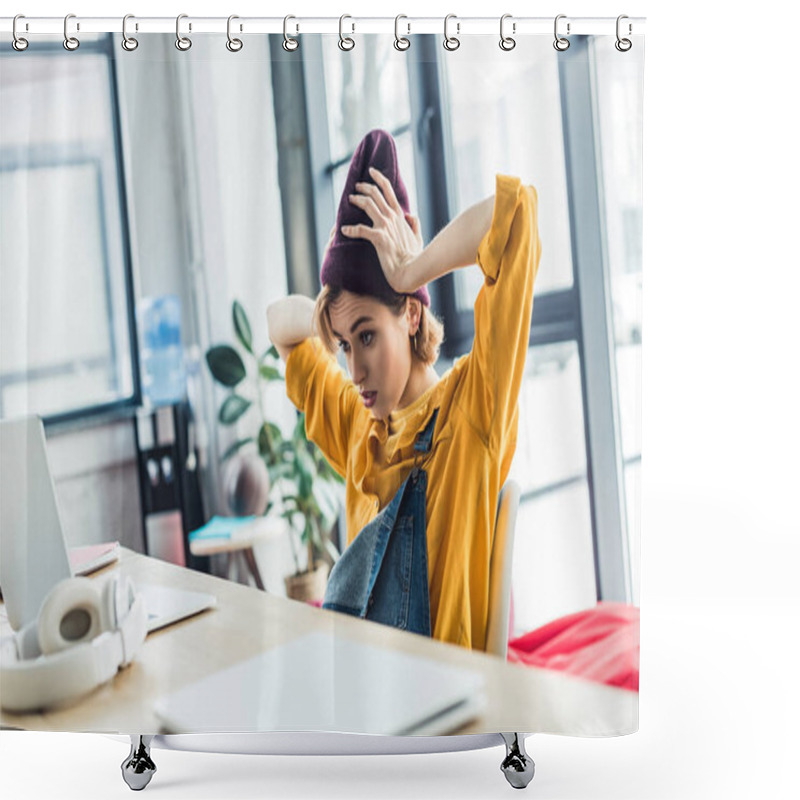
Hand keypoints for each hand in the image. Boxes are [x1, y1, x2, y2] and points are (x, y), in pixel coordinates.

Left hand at [340, 166, 422, 294]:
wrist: (411, 269)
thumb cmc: (414, 257)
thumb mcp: (418, 237)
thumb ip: (414, 224)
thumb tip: (410, 215)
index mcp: (400, 215)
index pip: (388, 190)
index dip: (378, 178)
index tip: (371, 171)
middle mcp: (392, 217)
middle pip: (375, 193)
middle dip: (363, 187)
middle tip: (356, 187)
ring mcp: (385, 226)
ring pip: (367, 204)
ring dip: (356, 200)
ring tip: (349, 200)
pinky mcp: (379, 238)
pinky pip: (360, 229)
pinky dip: (350, 229)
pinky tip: (344, 230)